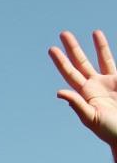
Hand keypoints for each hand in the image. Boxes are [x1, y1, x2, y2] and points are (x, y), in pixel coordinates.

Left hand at [49, 30, 116, 146]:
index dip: (61, 61)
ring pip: (102, 60)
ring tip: (94, 32)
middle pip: (81, 62)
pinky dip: (110, 54)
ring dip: (97, 46)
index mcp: (85, 94)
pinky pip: (114, 64)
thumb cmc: (109, 130)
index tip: (52, 49)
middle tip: (63, 33)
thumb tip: (59, 92)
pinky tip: (106, 43)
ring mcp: (109, 83)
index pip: (69, 73)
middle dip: (73, 48)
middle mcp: (95, 86)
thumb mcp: (90, 118)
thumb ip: (77, 104)